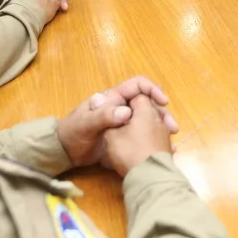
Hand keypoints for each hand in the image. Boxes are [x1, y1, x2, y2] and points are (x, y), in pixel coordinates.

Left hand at [55, 77, 177, 169]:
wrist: (64, 152)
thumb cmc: (72, 133)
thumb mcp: (86, 124)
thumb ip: (104, 116)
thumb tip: (126, 112)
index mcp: (113, 98)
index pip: (137, 85)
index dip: (152, 90)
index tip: (163, 102)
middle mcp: (121, 107)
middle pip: (147, 104)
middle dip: (162, 114)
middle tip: (173, 128)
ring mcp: (123, 123)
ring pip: (148, 121)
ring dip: (161, 128)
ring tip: (170, 143)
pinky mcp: (124, 137)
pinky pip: (143, 135)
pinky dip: (154, 141)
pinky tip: (163, 151)